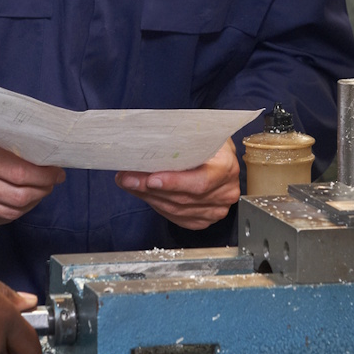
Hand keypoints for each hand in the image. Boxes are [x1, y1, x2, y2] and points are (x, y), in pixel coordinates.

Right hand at [0, 123, 65, 226]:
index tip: (57, 172)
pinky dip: (15, 211)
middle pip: (19, 197)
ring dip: (31, 203)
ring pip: (11, 212)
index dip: (45, 176)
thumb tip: (47, 158)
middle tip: (50, 182)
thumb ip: (11, 144)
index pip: (21, 173)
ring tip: (38, 191)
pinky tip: (20, 200)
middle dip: (42, 191)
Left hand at [115, 141, 239, 229]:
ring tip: (130, 184)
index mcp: (226, 167)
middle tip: (127, 178)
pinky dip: (157, 205)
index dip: (174, 183)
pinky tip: (144, 194)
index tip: (151, 179)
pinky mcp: (204, 219)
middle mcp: (225, 192)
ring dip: (149, 197)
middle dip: (150, 189)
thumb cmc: (209, 142)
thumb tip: (148, 143)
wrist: (221, 156)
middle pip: (183, 198)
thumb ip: (181, 141)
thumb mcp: (201, 133)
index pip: (200, 181)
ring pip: (176, 209)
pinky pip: (176, 217)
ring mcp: (216, 209)